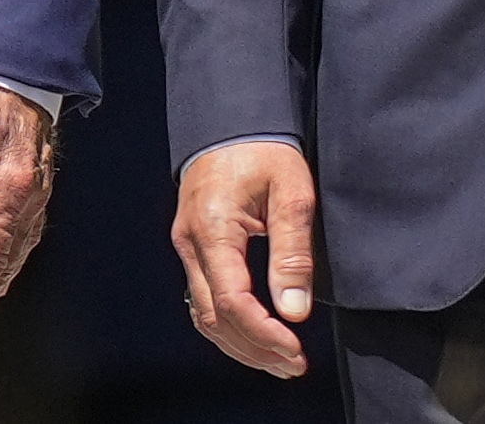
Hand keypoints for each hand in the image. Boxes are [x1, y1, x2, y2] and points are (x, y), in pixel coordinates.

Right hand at [173, 140, 316, 378]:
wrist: (231, 119)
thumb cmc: (264, 150)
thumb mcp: (291, 192)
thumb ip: (292, 252)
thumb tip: (294, 312)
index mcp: (213, 228)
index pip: (233, 301)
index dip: (265, 334)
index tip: (297, 351)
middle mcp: (191, 243)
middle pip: (214, 317)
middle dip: (254, 349)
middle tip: (293, 365)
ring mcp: (187, 246)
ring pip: (204, 315)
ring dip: (240, 344)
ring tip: (280, 360)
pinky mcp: (192, 247)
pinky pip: (202, 299)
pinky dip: (228, 326)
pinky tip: (255, 335)